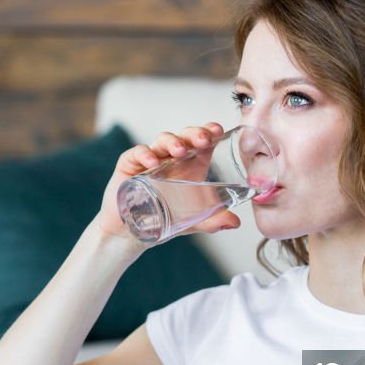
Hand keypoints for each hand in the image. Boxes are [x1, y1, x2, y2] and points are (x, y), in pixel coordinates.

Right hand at [95, 122, 242, 241]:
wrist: (132, 234)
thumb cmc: (165, 219)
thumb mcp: (193, 221)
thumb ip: (213, 221)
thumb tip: (235, 223)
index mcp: (190, 164)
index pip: (202, 140)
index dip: (209, 131)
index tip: (218, 130)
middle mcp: (171, 158)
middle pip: (184, 136)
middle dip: (194, 134)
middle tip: (203, 139)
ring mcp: (150, 159)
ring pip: (163, 140)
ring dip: (173, 141)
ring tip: (180, 150)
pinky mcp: (129, 165)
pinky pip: (137, 153)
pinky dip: (145, 154)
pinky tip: (153, 162)